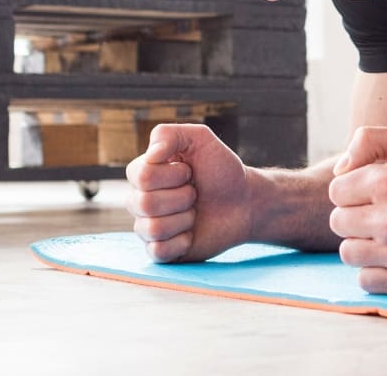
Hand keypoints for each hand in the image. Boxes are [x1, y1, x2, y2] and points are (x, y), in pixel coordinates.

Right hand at [125, 123, 252, 262]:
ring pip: (152, 228)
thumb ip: (169, 134)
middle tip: (196, 193)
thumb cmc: (222, 170)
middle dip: (182, 196)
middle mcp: (141, 200)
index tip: (190, 171)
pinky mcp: (161, 250)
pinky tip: (191, 234)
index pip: (140, 176)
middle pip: (144, 203)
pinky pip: (158, 251)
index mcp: (144, 173)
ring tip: (195, 212)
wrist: (245, 202)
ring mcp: (149, 226)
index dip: (172, 174)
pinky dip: (181, 242)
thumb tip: (151, 154)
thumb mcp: (200, 139)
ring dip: (184, 218)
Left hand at [327, 126, 386, 293]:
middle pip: (338, 222)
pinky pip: (365, 280)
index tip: (371, 195)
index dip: (352, 191)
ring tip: (384, 237)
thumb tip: (339, 170)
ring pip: (348, 253)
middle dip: (355, 217)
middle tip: (378, 216)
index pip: (336, 191)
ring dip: (362, 245)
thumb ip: (368, 140)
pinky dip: (375, 272)